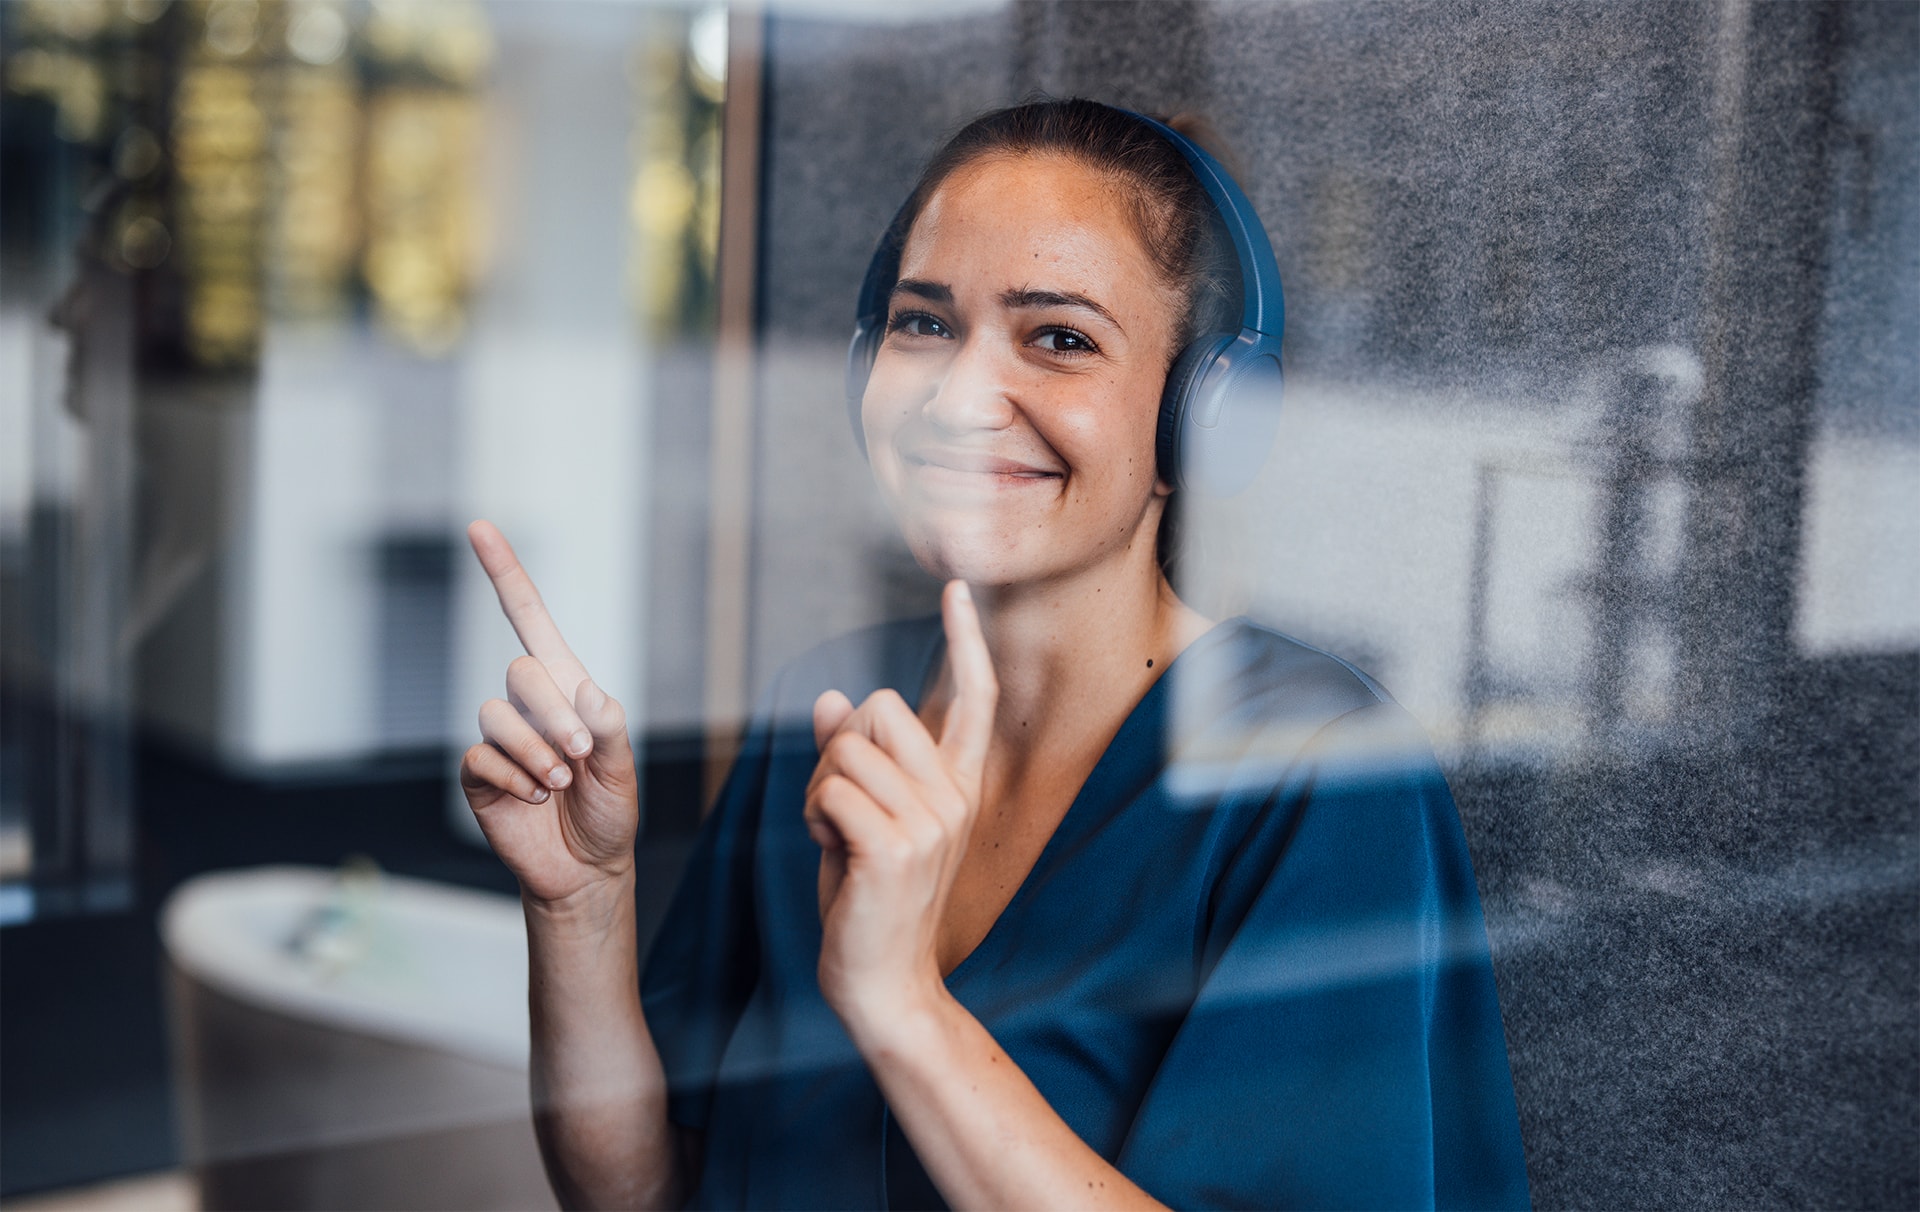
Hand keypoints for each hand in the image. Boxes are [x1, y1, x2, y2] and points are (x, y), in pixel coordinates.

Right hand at [459, 520, 638, 908]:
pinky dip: (515, 777)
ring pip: (497, 713)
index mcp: (566, 688)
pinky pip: (481, 756)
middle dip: (556, 714)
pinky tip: (535, 798)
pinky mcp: (479, 774)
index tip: (478, 527)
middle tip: (582, 755)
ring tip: (561, 783)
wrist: (586, 869)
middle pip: (521, 671)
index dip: (504, 574)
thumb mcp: (624, 767)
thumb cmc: (609, 811)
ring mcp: (500, 738)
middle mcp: (528, 705)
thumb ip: (610, 726)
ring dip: (537, 752)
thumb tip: (585, 693)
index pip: (529, 620)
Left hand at [804, 580, 998, 1031]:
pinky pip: (830, 789)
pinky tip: (827, 850)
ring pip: (846, 749)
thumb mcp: (865, 819)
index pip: (973, 697)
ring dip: (818, 788)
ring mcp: (930, 822)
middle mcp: (955, 796)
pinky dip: (812, 815)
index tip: (956, 587)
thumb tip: (833, 701)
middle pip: (879, 708)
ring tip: (834, 836)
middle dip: (838, 749)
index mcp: (958, 785)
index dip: (964, 639)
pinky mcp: (894, 848)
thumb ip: (854, 760)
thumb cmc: (872, 900)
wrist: (885, 982)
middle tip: (839, 809)